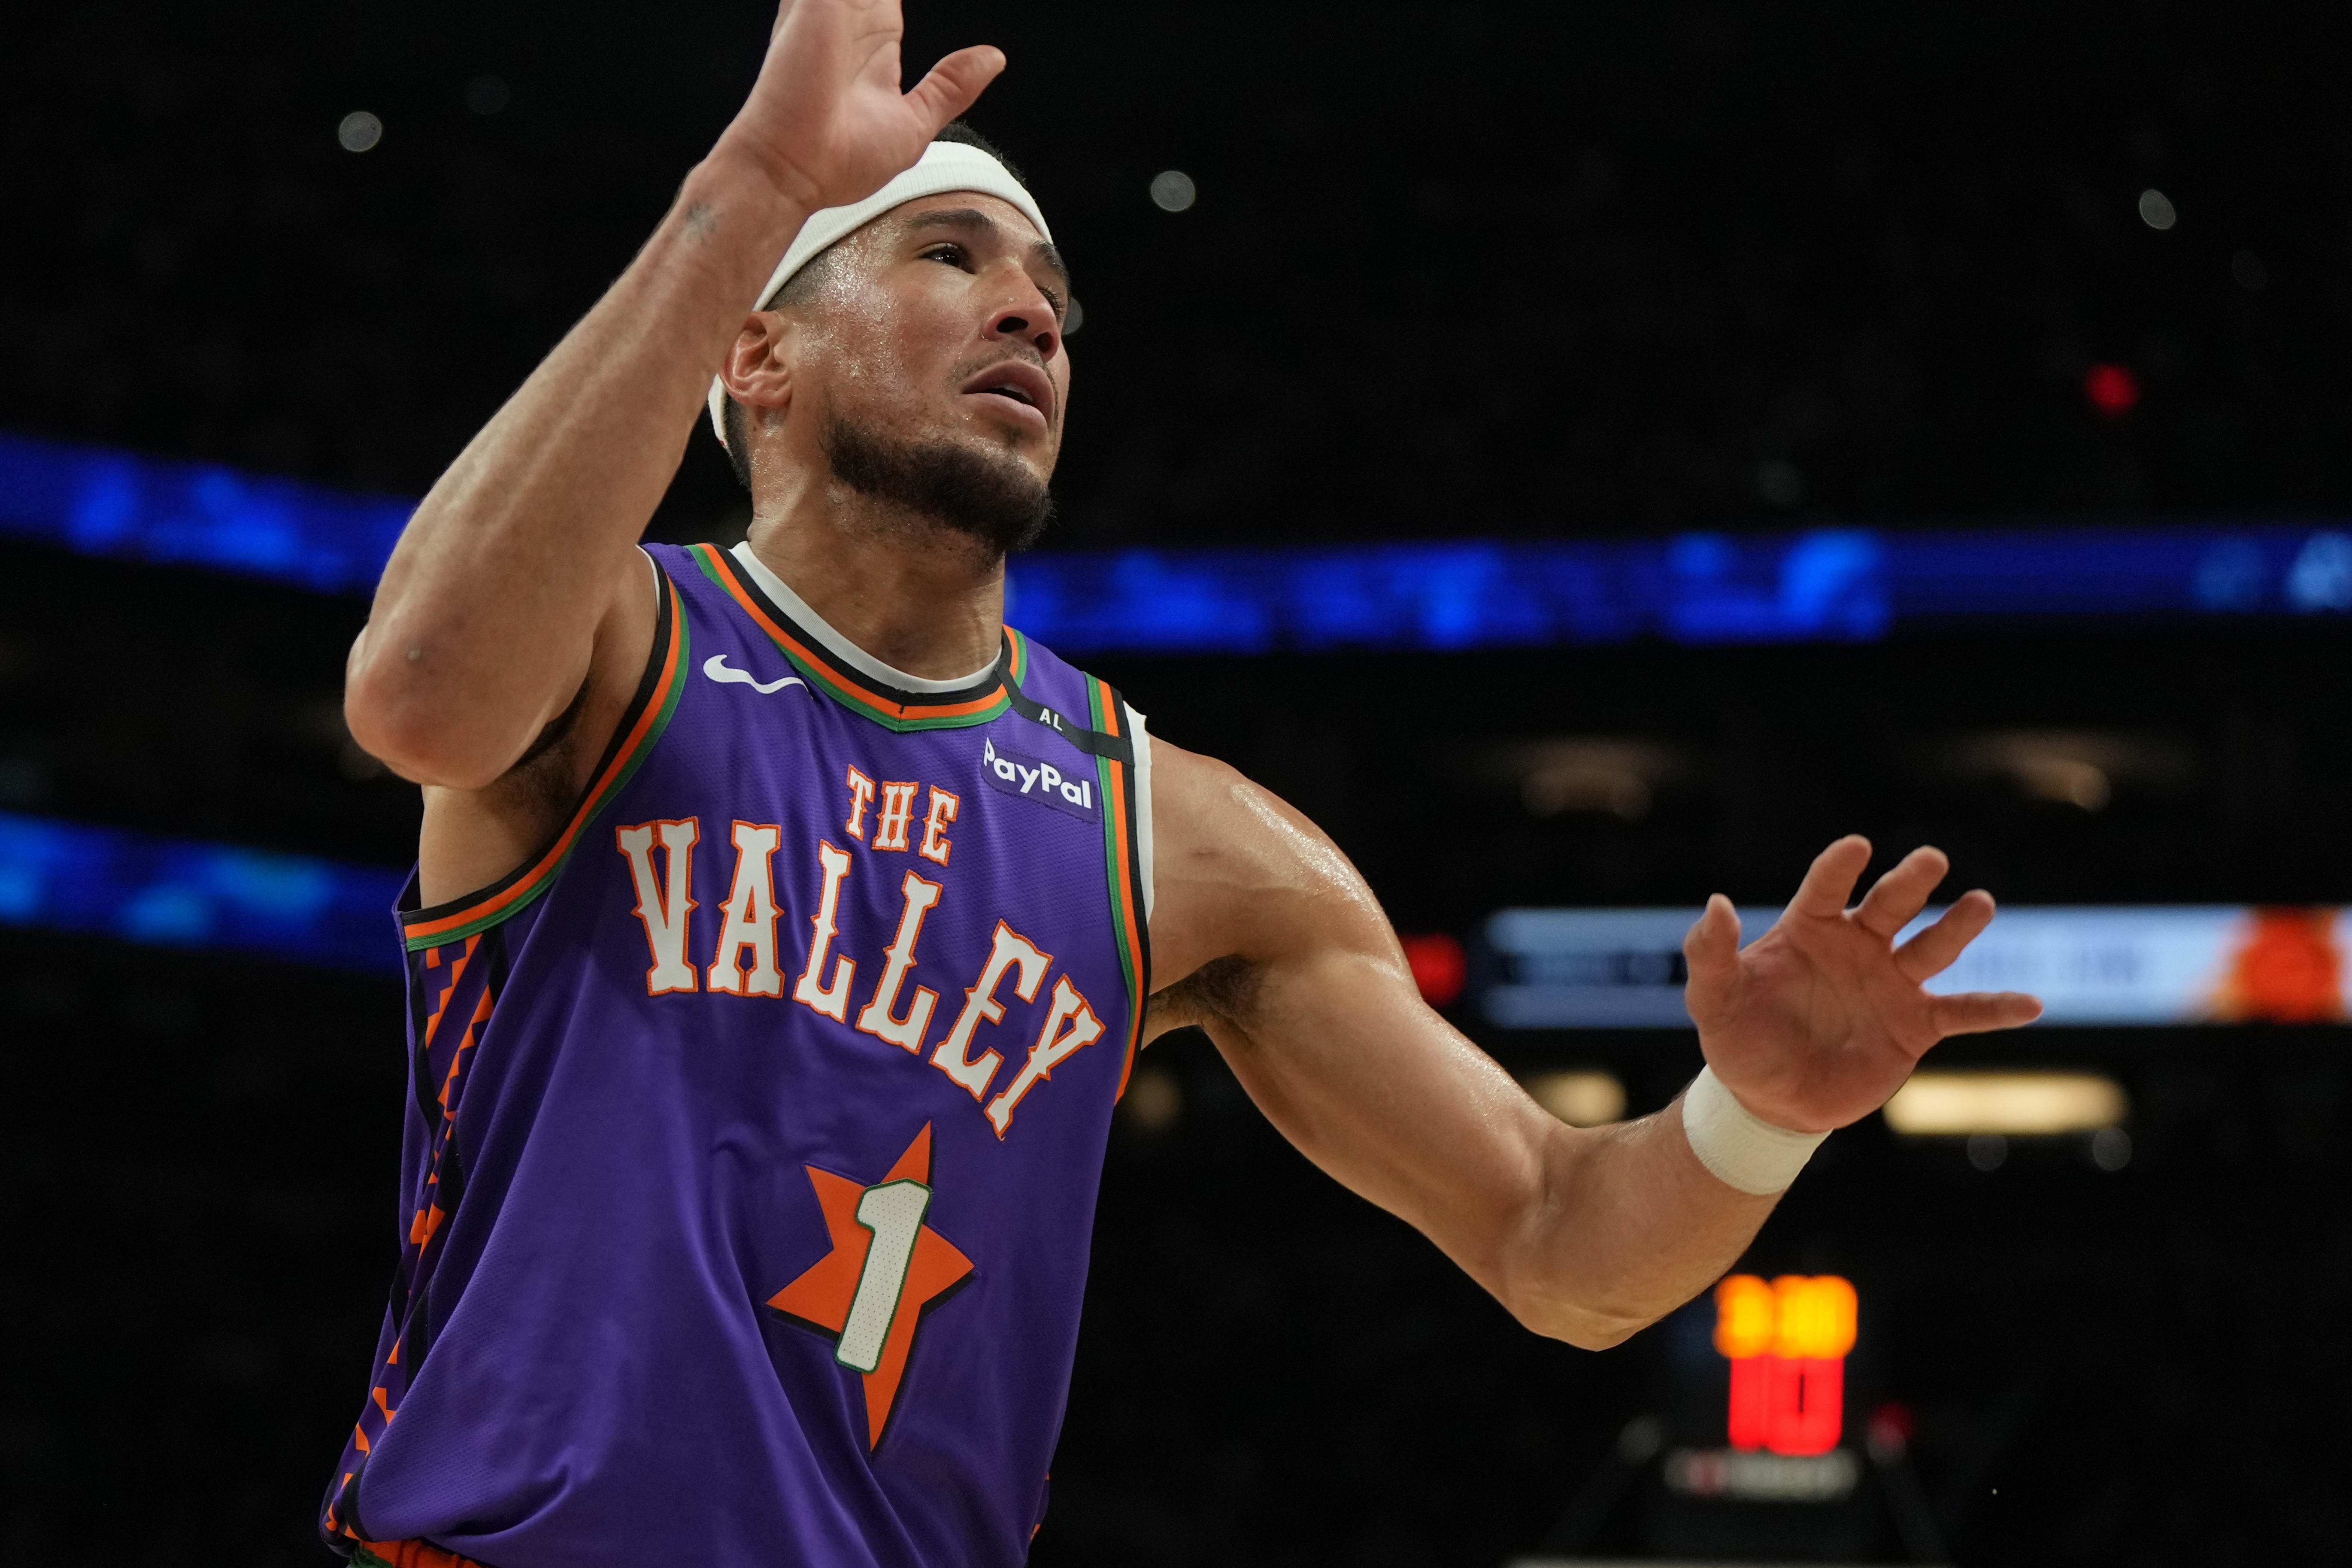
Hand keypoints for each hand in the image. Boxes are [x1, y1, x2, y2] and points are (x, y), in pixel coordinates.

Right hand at [714, 0, 1005, 213]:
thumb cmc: (839, 161)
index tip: (899, 6)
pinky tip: (873, 0)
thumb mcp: (914, 123)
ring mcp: (828, 11)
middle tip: (893, 6)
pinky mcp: (816, 3)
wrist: (793, 170)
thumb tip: (993, 59)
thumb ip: (950, 87)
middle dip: (886, 0)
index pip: (888, 8)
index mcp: (870, 54)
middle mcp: (846, 28)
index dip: (894, 3)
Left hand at [1681, 836, 2041, 1132]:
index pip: (1824, 889)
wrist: (1770, 1100)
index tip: (1857, 846)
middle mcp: (1857, 948)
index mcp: (1808, 931)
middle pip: (1889, 905)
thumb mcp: (1713, 999)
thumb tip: (1716, 903)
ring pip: (1931, 947)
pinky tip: (2030, 1003)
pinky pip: (1961, 1013)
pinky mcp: (1915, 1025)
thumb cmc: (1739, 1040)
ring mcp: (1890, 984)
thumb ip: (1711, 952)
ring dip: (1957, 926)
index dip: (1838, 867)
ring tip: (1980, 903)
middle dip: (1909, 882)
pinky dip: (1995, 1009)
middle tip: (1931, 858)